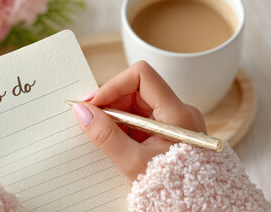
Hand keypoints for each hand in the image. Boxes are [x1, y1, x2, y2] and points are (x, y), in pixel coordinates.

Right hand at [72, 61, 205, 182]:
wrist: (193, 207)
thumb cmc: (170, 188)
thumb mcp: (133, 163)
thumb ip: (106, 135)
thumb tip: (81, 111)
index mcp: (177, 113)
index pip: (141, 76)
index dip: (113, 85)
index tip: (93, 104)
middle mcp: (179, 110)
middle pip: (137, 87)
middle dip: (111, 100)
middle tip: (92, 119)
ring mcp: (174, 118)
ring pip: (137, 101)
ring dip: (116, 113)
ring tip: (107, 136)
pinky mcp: (169, 127)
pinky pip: (141, 115)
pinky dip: (125, 124)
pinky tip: (119, 141)